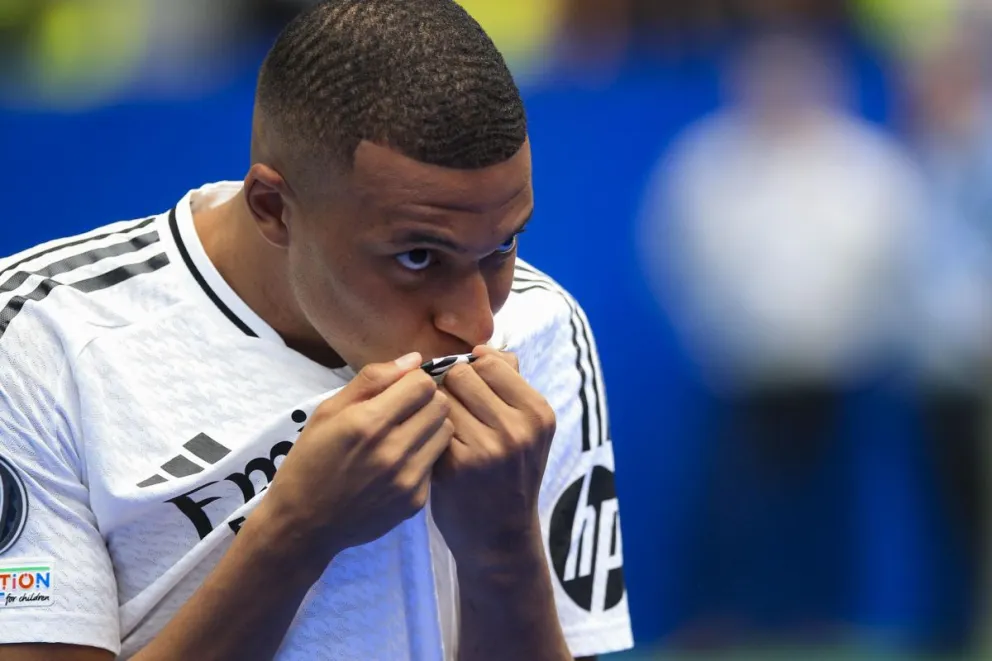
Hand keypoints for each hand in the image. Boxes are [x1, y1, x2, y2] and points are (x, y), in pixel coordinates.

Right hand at [260, 352, 452, 567]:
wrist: (304, 524)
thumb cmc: (310, 460)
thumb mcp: (328, 410)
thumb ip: (372, 380)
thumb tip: (414, 360)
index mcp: (368, 422)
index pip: (423, 384)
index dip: (413, 381)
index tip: (401, 389)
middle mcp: (393, 450)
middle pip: (440, 405)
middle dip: (426, 400)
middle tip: (405, 410)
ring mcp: (408, 479)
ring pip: (445, 432)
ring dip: (430, 426)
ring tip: (406, 433)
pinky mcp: (415, 501)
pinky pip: (436, 462)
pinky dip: (424, 456)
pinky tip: (400, 462)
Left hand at [430, 346, 556, 570]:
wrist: (500, 537)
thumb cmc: (509, 474)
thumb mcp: (528, 429)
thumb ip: (510, 383)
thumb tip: (485, 347)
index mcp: (539, 412)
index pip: (490, 361)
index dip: (472, 373)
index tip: (471, 394)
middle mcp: (519, 428)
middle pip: (461, 374)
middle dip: (451, 389)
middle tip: (456, 415)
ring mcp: (488, 448)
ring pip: (440, 396)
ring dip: (436, 410)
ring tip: (447, 432)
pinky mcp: (457, 465)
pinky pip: (429, 424)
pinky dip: (428, 433)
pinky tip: (437, 450)